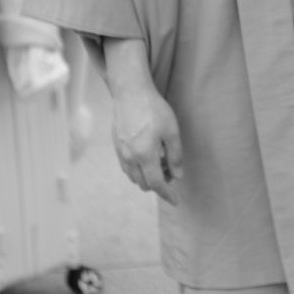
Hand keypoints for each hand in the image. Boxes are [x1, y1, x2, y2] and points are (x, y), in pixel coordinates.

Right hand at [109, 76, 182, 203]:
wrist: (130, 93)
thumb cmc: (154, 109)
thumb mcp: (172, 131)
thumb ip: (175, 156)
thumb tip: (177, 175)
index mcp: (145, 156)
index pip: (156, 184)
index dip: (167, 194)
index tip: (176, 201)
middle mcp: (130, 158)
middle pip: (144, 184)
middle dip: (159, 185)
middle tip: (171, 171)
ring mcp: (120, 153)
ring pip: (134, 177)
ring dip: (147, 177)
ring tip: (160, 162)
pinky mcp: (116, 146)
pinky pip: (127, 167)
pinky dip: (138, 169)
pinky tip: (147, 156)